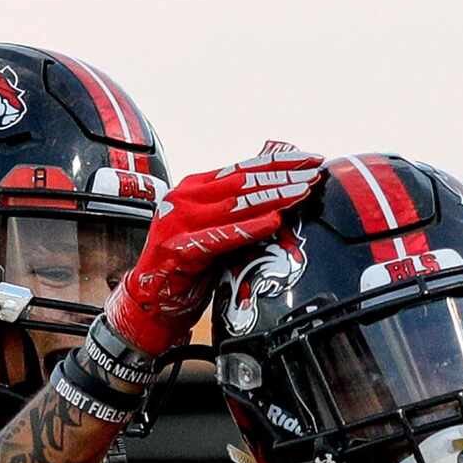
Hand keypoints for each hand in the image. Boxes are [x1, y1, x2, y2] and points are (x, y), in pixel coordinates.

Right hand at [109, 140, 323, 355]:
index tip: (309, 158)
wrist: (148, 303)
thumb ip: (233, 208)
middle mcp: (183, 200)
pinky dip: (248, 228)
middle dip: (283, 177)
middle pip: (242, 183)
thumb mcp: (210, 228)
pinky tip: (272, 221)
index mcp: (191, 189)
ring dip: (274, 198)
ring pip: (236, 205)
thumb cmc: (184, 268)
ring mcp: (179, 224)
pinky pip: (222, 237)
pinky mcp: (180, 250)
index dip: (277, 161)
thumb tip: (275, 185)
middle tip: (314, 173)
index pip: (241, 168)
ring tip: (302, 192)